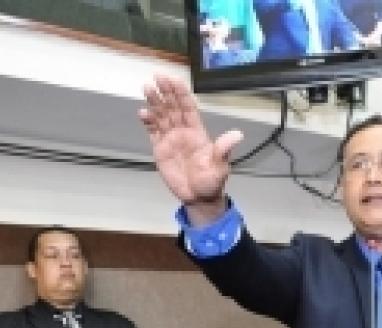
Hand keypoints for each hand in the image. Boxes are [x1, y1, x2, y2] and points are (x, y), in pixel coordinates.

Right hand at [138, 75, 243, 225]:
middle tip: (157, 76)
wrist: (199, 197)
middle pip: (173, 107)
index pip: (188, 108)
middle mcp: (183, 132)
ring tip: (147, 88)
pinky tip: (143, 113)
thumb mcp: (220, 166)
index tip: (173, 79)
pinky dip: (148, 122)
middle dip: (166, 92)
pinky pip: (153, 132)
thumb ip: (224, 149)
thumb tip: (237, 134)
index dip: (181, 93)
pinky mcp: (160, 150)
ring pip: (161, 116)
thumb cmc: (212, 182)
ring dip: (154, 102)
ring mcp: (171, 140)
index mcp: (197, 132)